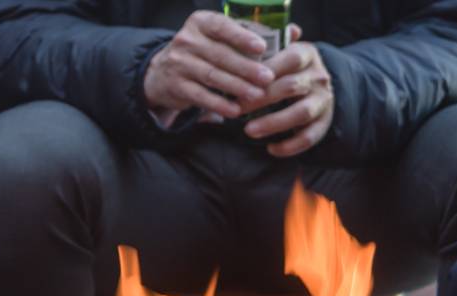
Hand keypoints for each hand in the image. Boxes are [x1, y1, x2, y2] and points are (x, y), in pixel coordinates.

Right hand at [143, 10, 274, 119]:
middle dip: (246, 68)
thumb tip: (294, 31)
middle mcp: (186, 40)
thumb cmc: (204, 53)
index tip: (262, 47)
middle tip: (268, 78)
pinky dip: (219, 104)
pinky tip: (235, 110)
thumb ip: (255, 35)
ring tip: (257, 95)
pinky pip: (200, 96)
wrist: (162, 74)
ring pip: (212, 76)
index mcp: (201, 22)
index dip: (242, 37)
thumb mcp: (222, 38)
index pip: (222, 26)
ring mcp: (178, 63)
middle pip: (220, 55)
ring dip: (236, 87)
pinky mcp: (175, 86)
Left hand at [245, 36, 334, 157]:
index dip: (266, 71)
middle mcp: (318, 76)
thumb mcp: (280, 51)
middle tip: (236, 109)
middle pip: (291, 87)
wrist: (317, 83)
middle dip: (262, 100)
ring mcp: (323, 100)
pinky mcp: (324, 122)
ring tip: (249, 131)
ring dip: (273, 123)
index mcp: (306, 54)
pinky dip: (290, 146)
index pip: (290, 59)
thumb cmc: (286, 67)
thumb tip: (251, 42)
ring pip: (301, 112)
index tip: (241, 82)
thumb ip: (266, 47)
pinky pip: (309, 137)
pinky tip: (271, 149)